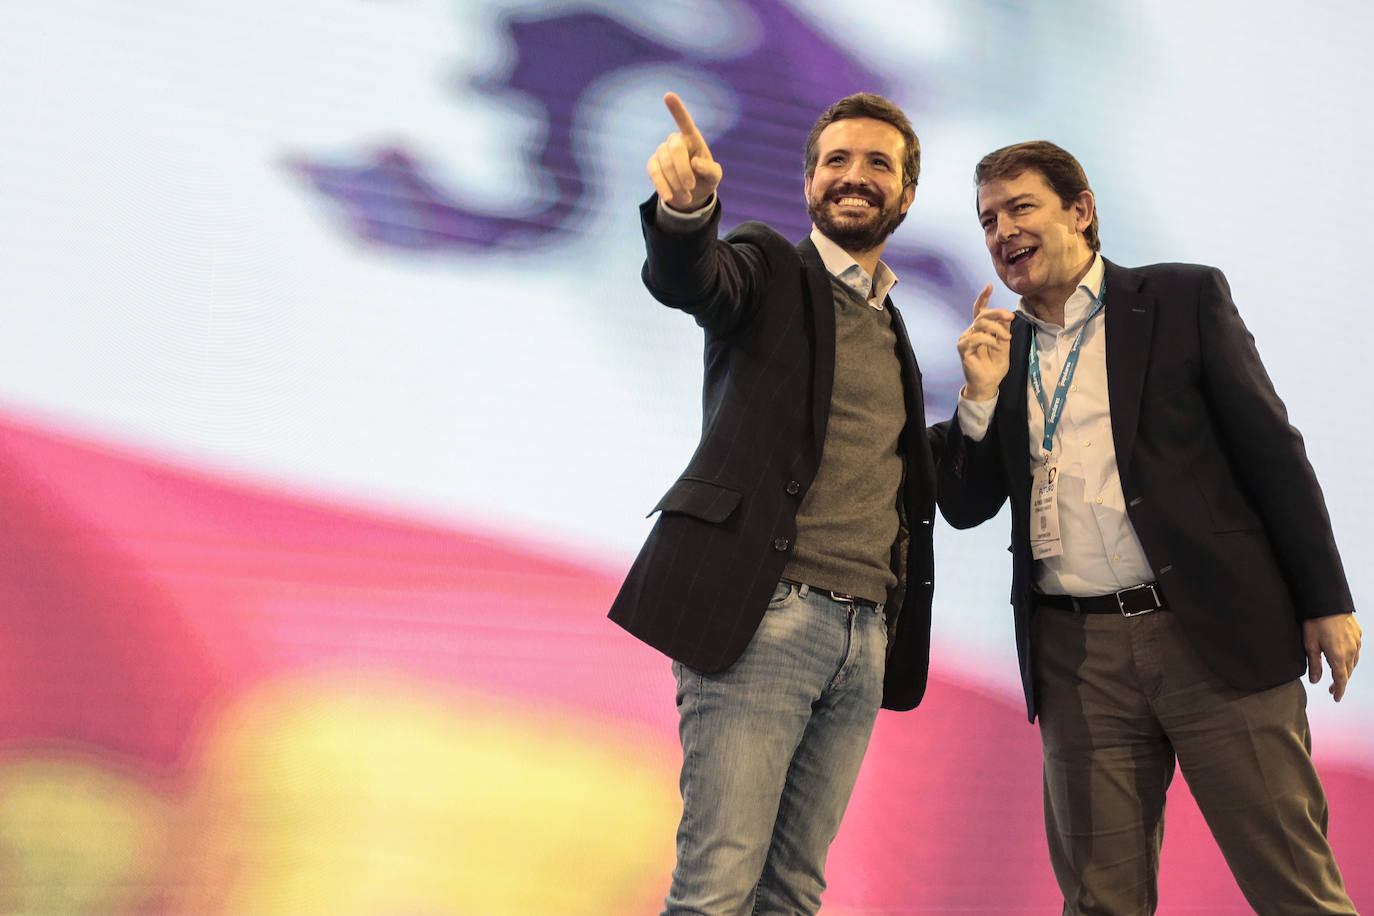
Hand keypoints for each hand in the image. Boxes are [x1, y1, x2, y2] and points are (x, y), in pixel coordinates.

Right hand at [647, 92, 722, 211]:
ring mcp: (662, 152)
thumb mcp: (714, 176)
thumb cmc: (705, 178)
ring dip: (676, 182)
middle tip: (691, 186)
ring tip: (687, 197)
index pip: (684, 121)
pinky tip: (670, 197)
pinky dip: (662, 186)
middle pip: (675, 149)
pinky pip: (654, 172)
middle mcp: (675, 141)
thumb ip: (709, 169)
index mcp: (692, 138)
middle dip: (683, 169)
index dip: (676, 109)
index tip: (668, 95)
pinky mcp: (653, 164)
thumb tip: (694, 163)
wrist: (691, 194)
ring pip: (664, 163)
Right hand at [956, 284, 1013, 400]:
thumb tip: (1005, 317)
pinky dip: (990, 340)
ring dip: (997, 329)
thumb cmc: (995, 366)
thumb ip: (1004, 331)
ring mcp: (966, 339)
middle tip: (1010, 317)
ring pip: (980, 324)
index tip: (989, 286)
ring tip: (1006, 339)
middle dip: (998, 312)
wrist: (988, 383)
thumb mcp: (1004, 345)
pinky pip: (976, 337)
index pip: (979, 310)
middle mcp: (971, 332)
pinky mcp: (963, 348)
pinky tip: (997, 346)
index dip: (983, 297)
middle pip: (982, 314)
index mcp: (981, 330)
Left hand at [1303, 613, 1360, 700]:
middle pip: (1348, 672)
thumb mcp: (1310, 644)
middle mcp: (1351, 651)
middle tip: (1330, 688)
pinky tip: (1344, 658)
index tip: (1336, 698)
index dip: (1339, 690)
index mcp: (1338, 656)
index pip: (1341, 679)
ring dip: (1346, 670)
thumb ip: (1315, 664)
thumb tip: (1316, 681)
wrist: (1327, 602)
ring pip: (1353, 662)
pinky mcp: (1357, 635)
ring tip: (1336, 675)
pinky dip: (1350, 658)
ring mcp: (1356, 642)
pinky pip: (1356, 651)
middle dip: (1340, 682)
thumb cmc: (1315, 622)